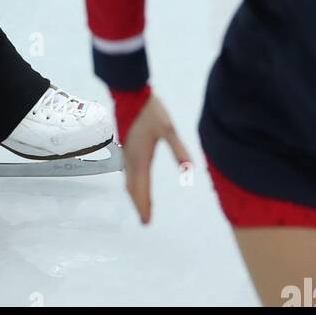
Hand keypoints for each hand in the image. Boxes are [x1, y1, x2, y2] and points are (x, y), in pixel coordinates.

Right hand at [121, 92, 192, 224]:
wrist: (130, 92)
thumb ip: (178, 149)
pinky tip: (136, 181)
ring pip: (128, 179)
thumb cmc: (149, 109)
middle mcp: (130, 157)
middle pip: (132, 187)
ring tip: (141, 205)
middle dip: (138, 204)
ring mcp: (126, 151)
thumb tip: (190, 170)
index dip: (144, 205)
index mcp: (140, 157)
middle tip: (145, 220)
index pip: (141, 187)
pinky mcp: (125, 145)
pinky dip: (131, 183)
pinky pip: (127, 171)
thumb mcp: (168, 128)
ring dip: (134, 194)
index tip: (146, 222)